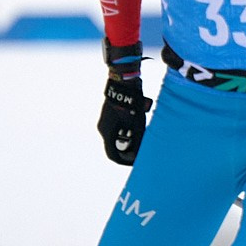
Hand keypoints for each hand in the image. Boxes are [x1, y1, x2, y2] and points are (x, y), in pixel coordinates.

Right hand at [97, 46, 149, 164]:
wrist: (124, 82)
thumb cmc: (130, 106)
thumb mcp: (137, 126)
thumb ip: (137, 142)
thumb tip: (139, 155)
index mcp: (107, 133)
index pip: (112, 154)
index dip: (124, 161)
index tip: (134, 163)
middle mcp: (104, 127)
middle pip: (116, 144)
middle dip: (129, 148)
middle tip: (140, 149)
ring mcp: (106, 119)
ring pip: (119, 133)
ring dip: (131, 135)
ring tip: (142, 132)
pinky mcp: (111, 111)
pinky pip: (121, 124)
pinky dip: (130, 126)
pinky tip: (140, 120)